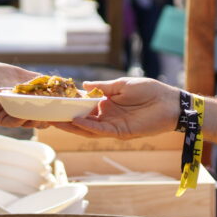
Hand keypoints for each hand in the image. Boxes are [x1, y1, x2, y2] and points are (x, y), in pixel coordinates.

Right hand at [47, 77, 180, 139]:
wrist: (170, 102)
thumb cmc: (149, 90)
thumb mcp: (121, 85)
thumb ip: (102, 87)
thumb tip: (83, 84)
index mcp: (106, 104)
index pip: (84, 106)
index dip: (70, 105)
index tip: (54, 102)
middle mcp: (107, 116)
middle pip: (82, 120)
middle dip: (65, 118)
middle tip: (47, 116)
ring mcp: (113, 125)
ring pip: (88, 128)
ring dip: (72, 125)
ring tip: (55, 121)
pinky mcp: (121, 132)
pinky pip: (101, 130)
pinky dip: (88, 127)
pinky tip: (77, 121)